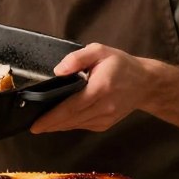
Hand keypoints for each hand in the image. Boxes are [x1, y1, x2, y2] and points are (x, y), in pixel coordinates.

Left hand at [29, 43, 157, 133]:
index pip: (71, 106)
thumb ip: (77, 58)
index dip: (51, 118)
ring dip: (58, 126)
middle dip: (50, 124)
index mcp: (100, 88)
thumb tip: (58, 71)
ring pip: (76, 125)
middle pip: (71, 119)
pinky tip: (61, 121)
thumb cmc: (121, 65)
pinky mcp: (106, 124)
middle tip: (32, 126)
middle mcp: (104, 106)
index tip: (36, 125)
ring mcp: (106, 118)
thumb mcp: (100, 51)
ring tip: (43, 123)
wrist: (145, 83)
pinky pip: (83, 125)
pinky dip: (70, 124)